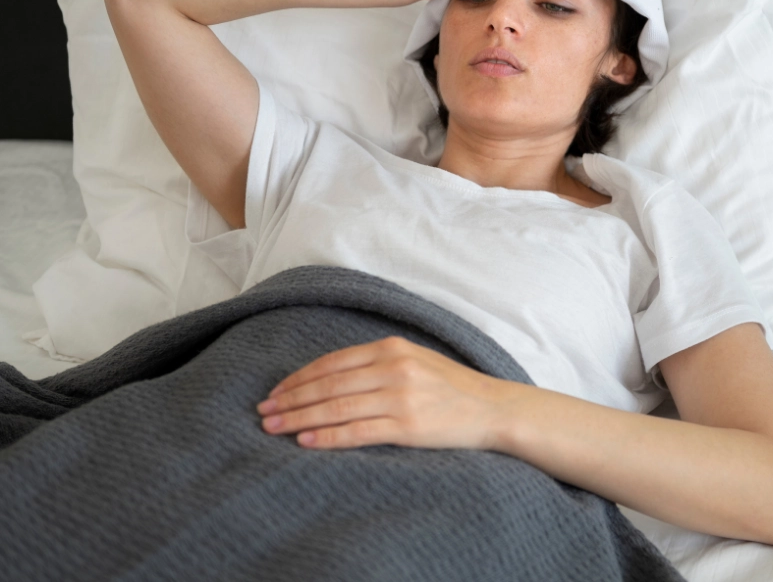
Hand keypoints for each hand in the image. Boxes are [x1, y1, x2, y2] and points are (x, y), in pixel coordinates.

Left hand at [256, 335, 514, 449]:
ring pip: (337, 407)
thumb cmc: (451, 386)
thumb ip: (378, 362)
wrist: (492, 407)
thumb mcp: (415, 359)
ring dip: (300, 417)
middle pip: (328, 383)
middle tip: (263, 412)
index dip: (299, 377)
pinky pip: (358, 432)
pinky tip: (306, 441)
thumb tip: (331, 376)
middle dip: (290, 398)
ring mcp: (400, 397)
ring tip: (273, 428)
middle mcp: (393, 368)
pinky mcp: (408, 427)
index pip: (332, 362)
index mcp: (392, 348)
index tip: (276, 391)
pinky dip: (327, 436)